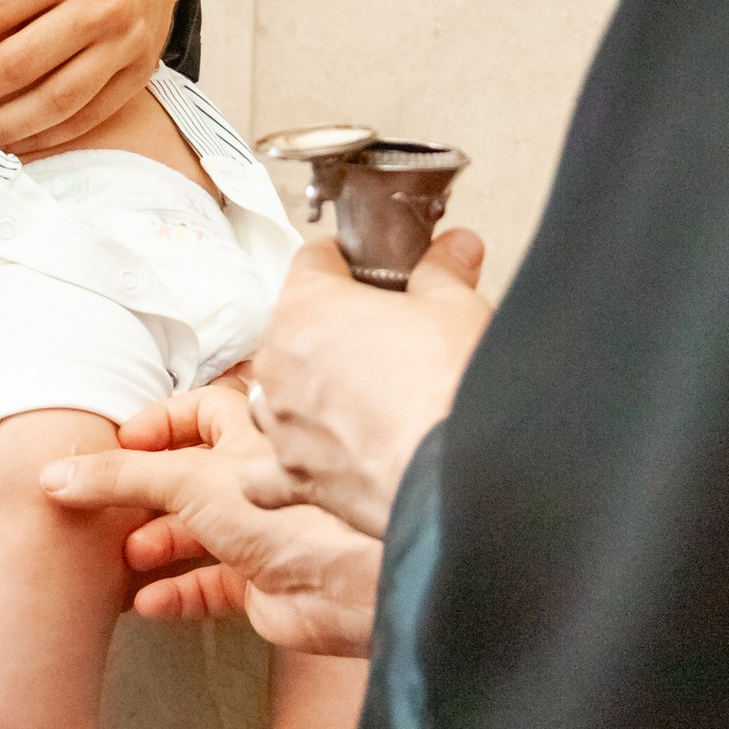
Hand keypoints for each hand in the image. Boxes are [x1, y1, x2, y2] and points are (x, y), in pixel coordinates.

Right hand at [41, 383, 381, 657]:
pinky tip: (149, 601)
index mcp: (251, 435)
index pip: (203, 409)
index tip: (123, 443)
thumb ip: (119, 478)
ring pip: (197, 532)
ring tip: (128, 555)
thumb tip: (55, 475)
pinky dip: (176, 593)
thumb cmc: (292, 512)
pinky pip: (209, 585)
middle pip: (190, 477)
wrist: (347, 583)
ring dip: (157, 544)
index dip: (161, 423)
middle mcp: (257, 480)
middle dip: (147, 494)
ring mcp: (261, 532)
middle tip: (111, 508)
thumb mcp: (188, 479)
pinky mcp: (263, 583)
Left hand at [249, 228, 490, 536]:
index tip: (370, 274)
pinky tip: (313, 459)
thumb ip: (443, 270)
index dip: (347, 262)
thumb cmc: (449, 388)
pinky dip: (285, 464)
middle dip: (333, 330)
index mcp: (307, 306)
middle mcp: (280, 364)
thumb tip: (453, 250)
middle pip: (292, 328)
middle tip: (384, 340)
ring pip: (274, 395)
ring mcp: (281, 423)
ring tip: (357, 399)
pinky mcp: (296, 478)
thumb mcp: (455, 305)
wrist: (463, 471)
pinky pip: (266, 473)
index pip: (313, 260)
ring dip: (305, 393)